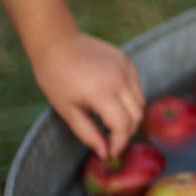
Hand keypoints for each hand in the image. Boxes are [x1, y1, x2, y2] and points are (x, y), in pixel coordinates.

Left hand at [31, 32, 144, 158]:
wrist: (57, 42)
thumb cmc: (55, 77)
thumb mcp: (66, 110)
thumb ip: (87, 133)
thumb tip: (104, 152)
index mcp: (101, 92)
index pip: (123, 125)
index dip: (119, 142)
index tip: (111, 151)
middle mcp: (119, 79)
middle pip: (137, 115)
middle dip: (127, 132)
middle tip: (112, 140)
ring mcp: (126, 68)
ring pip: (140, 102)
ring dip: (131, 116)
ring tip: (112, 121)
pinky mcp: (127, 61)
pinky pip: (137, 87)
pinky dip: (130, 99)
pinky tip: (113, 100)